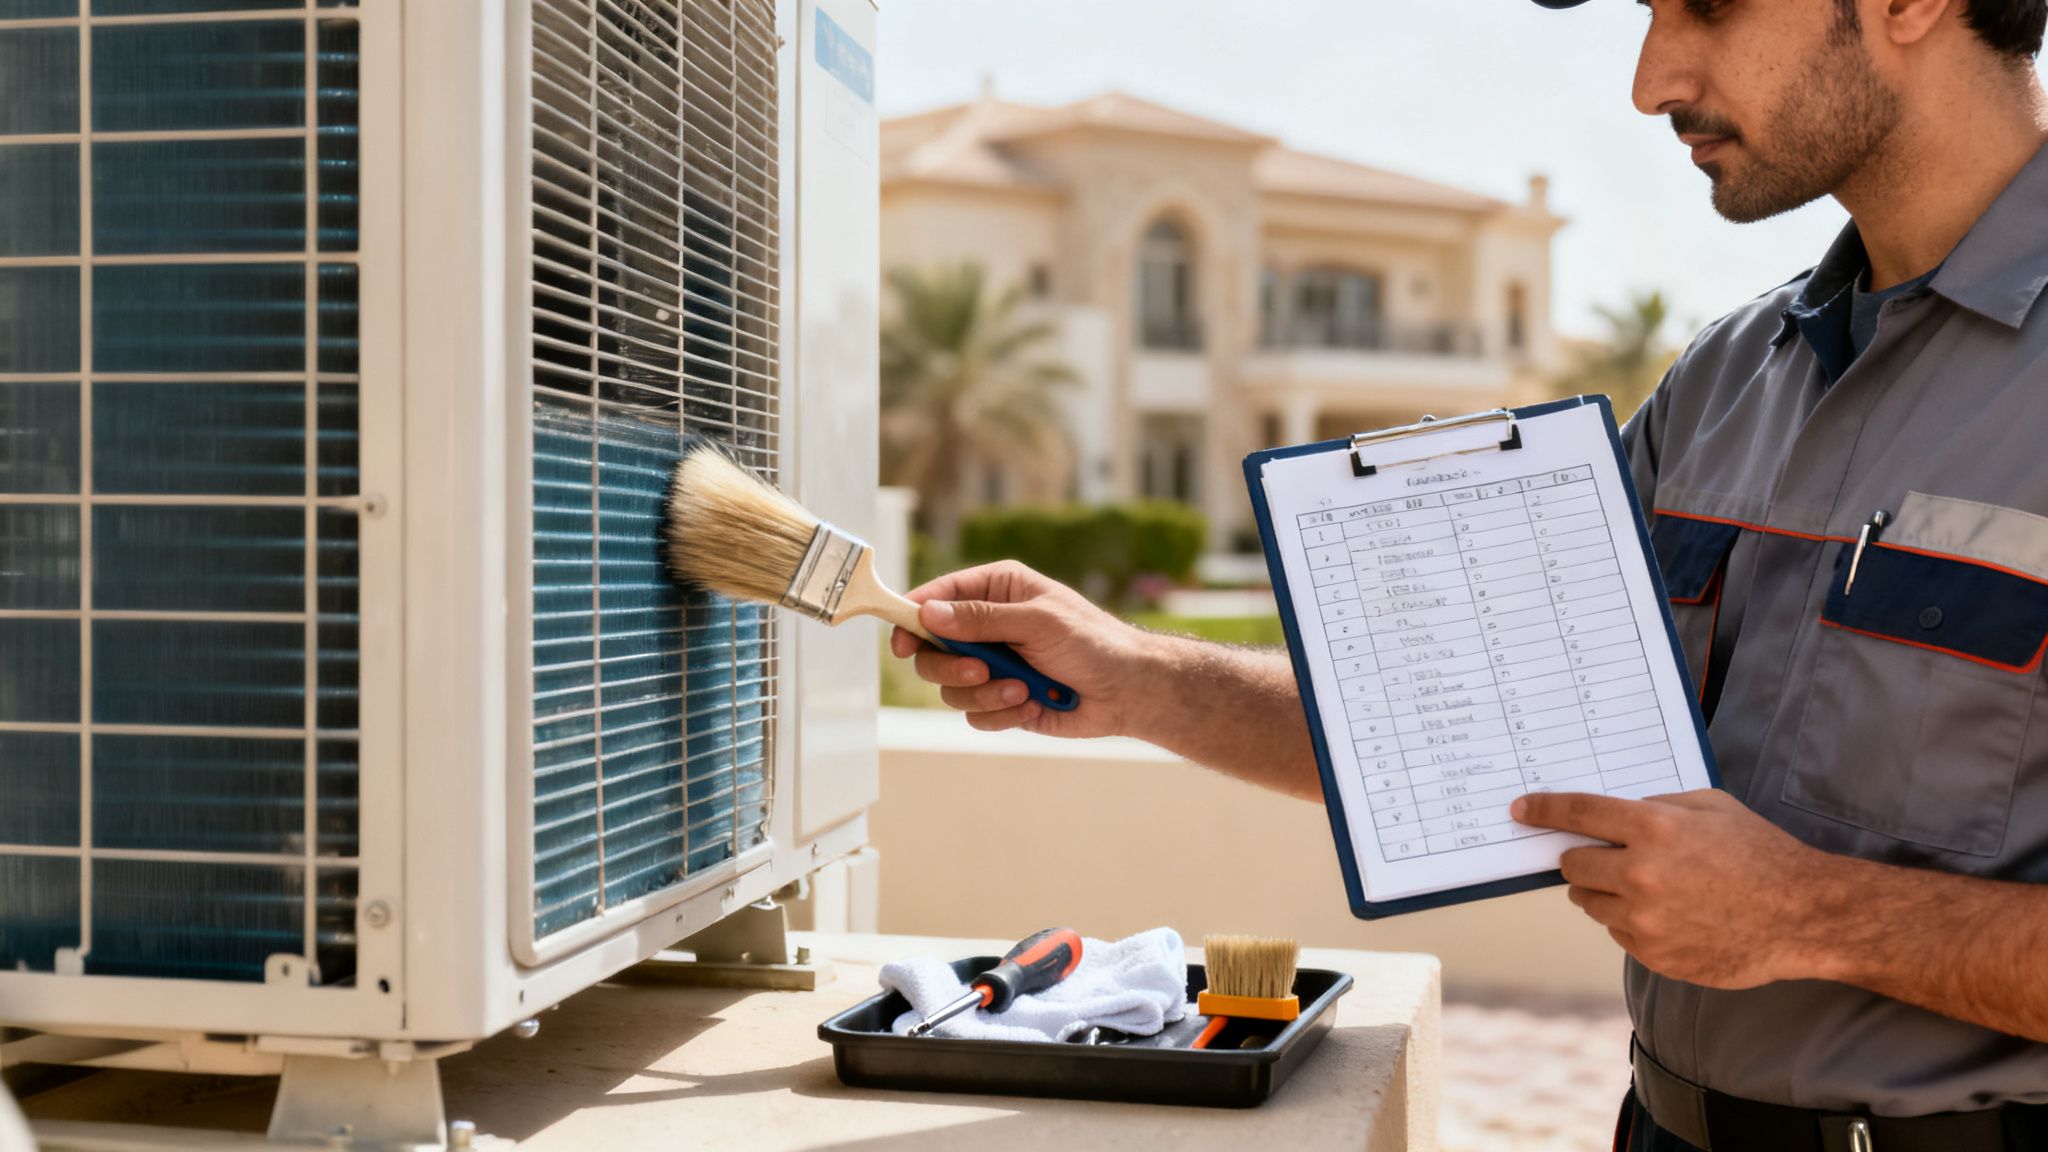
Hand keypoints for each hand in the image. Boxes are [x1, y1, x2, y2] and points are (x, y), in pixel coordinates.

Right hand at [889, 561, 1152, 737]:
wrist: (1128, 691)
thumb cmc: (1093, 642)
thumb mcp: (1038, 621)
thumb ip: (982, 619)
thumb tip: (929, 613)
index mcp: (996, 591)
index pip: (937, 598)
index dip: (912, 618)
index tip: (900, 642)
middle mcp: (987, 626)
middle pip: (931, 649)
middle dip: (951, 665)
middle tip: (979, 670)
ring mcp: (993, 665)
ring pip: (950, 687)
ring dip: (985, 694)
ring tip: (1023, 690)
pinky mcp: (1002, 700)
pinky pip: (975, 714)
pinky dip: (1002, 713)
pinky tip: (1034, 703)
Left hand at [1511, 788, 1835, 988]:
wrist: (1802, 916)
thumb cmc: (1759, 853)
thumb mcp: (1710, 806)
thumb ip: (1656, 805)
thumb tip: (1611, 815)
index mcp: (1654, 828)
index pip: (1577, 813)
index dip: (1543, 809)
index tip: (1520, 810)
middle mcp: (1641, 874)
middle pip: (1572, 865)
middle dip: (1582, 858)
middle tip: (1606, 857)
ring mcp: (1645, 919)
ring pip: (1589, 902)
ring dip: (1605, 892)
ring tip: (1650, 888)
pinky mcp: (1654, 955)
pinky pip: (1618, 933)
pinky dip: (1631, 922)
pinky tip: (1671, 915)